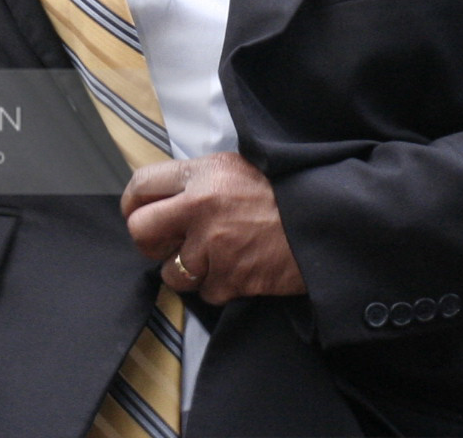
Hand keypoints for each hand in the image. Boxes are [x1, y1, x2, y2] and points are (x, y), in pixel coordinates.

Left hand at [123, 152, 306, 303]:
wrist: (328, 222)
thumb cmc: (288, 192)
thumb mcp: (238, 168)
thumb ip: (199, 180)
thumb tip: (167, 196)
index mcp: (202, 174)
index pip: (142, 186)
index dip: (134, 204)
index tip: (137, 213)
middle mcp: (200, 208)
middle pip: (140, 231)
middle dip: (149, 242)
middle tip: (166, 244)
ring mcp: (213, 247)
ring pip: (170, 272)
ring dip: (186, 272)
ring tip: (210, 260)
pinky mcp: (230, 279)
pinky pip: (205, 293)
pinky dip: (218, 287)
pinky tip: (237, 271)